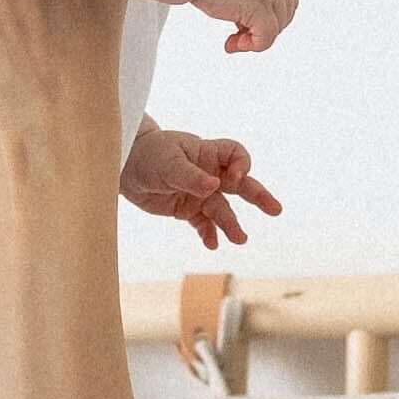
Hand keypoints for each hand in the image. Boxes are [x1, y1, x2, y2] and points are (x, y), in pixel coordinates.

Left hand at [120, 127, 280, 250]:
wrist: (123, 166)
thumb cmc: (147, 154)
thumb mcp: (168, 163)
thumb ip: (191, 176)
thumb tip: (214, 186)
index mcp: (207, 154)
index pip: (237, 155)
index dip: (241, 166)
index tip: (233, 180)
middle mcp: (208, 174)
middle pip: (240, 185)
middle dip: (258, 196)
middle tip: (275, 210)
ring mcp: (199, 193)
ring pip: (221, 209)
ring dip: (231, 224)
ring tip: (240, 239)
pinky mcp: (186, 209)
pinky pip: (202, 224)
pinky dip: (208, 234)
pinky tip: (212, 244)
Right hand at [194, 0, 300, 51]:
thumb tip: (244, 18)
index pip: (286, 0)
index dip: (270, 16)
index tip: (248, 22)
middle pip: (284, 16)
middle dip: (263, 29)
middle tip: (239, 34)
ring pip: (275, 29)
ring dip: (254, 40)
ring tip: (234, 40)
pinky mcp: (259, 9)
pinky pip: (265, 38)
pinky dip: (251, 46)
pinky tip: (232, 44)